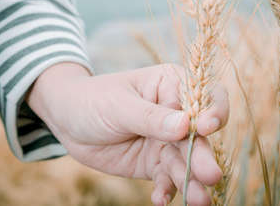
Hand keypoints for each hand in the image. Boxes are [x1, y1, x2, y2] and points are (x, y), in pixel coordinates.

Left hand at [27, 62, 229, 205]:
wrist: (67, 120)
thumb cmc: (92, 100)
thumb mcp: (118, 106)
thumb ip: (151, 117)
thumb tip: (186, 125)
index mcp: (171, 85)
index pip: (203, 97)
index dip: (212, 111)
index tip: (206, 128)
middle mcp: (175, 113)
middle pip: (198, 136)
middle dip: (204, 156)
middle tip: (210, 176)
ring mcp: (166, 141)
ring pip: (185, 161)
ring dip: (192, 180)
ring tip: (198, 200)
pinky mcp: (155, 163)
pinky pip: (167, 178)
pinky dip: (166, 189)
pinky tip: (161, 199)